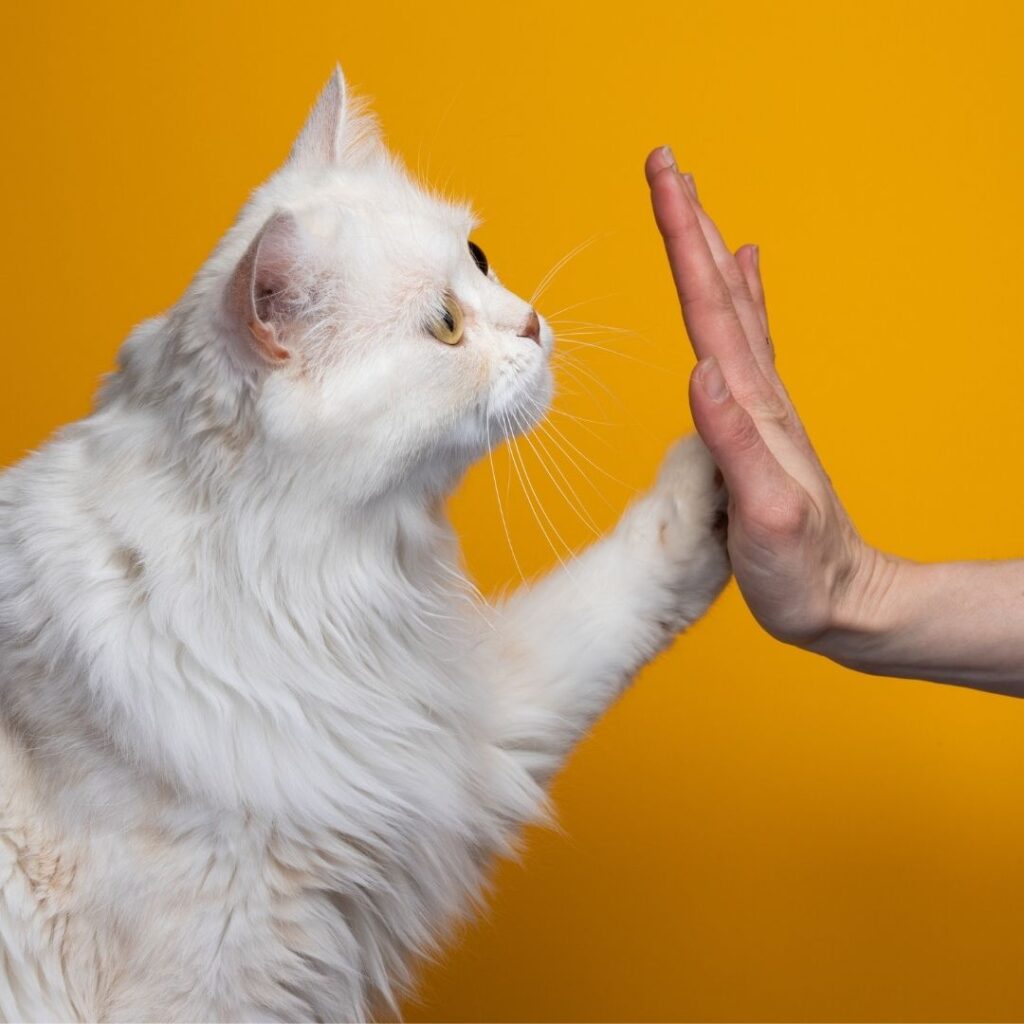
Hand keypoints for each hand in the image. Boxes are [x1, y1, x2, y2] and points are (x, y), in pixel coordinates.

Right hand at [643, 147, 896, 652]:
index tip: (664, 182)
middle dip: (689, 225)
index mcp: (752, 406)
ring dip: (707, 253)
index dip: (684, 244)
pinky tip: (739, 279)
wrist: (839, 598)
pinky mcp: (757, 424)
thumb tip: (701, 371)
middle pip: (717, 293)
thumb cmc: (799, 568)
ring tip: (694, 207)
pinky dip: (739, 301)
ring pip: (729, 311)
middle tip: (666, 166)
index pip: (709, 310)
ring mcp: (760, 405)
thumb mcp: (765, 512)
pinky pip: (745, 346)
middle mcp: (758, 394)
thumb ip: (734, 442)